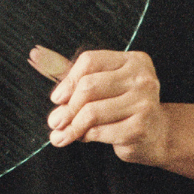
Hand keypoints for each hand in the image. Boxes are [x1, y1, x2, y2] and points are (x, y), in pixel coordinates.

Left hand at [27, 46, 193, 187]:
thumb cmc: (122, 105)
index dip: (68, 79)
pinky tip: (82, 138)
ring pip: (91, 111)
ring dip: (71, 126)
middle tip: (54, 121)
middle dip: (66, 106)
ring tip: (60, 135)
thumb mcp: (101, 83)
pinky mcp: (141, 127)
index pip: (90, 60)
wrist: (158, 135)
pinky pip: (100, 131)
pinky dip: (85, 136)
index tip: (56, 98)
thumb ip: (70, 71)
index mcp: (133, 60)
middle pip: (89, 86)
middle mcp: (142, 78)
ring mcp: (144, 102)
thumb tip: (35, 54)